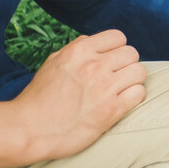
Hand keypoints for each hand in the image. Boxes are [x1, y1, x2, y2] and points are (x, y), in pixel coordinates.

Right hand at [0, 30, 145, 167]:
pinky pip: (139, 93)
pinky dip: (133, 97)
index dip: (116, 48)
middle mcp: (94, 66)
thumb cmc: (38, 98)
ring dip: (132, 80)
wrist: (28, 130)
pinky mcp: (111, 110)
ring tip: (119, 89)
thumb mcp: (53, 63)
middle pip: (132, 53)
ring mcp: (104, 88)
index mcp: (79, 51)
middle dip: (125, 64)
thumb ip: (76, 49)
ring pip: (140, 71)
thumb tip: (93, 41)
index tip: (110, 60)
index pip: (118, 37)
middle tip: (115, 76)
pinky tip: (120, 102)